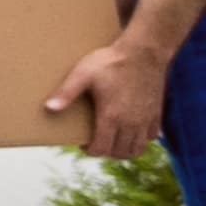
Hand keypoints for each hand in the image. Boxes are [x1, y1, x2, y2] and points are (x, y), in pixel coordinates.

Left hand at [49, 40, 169, 161]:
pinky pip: (151, 137)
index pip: (102, 149)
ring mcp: (145, 119)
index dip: (90, 150)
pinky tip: (131, 131)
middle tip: (97, 141)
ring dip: (125, 150)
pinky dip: (141, 140)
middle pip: (120, 153)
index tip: (84, 142)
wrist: (143, 52)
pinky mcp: (156, 113)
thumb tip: (49, 108)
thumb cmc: (111, 62)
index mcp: (111, 117)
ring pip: (138, 149)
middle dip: (106, 152)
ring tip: (114, 141)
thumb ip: (66, 93)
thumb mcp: (83, 74)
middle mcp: (131, 123)